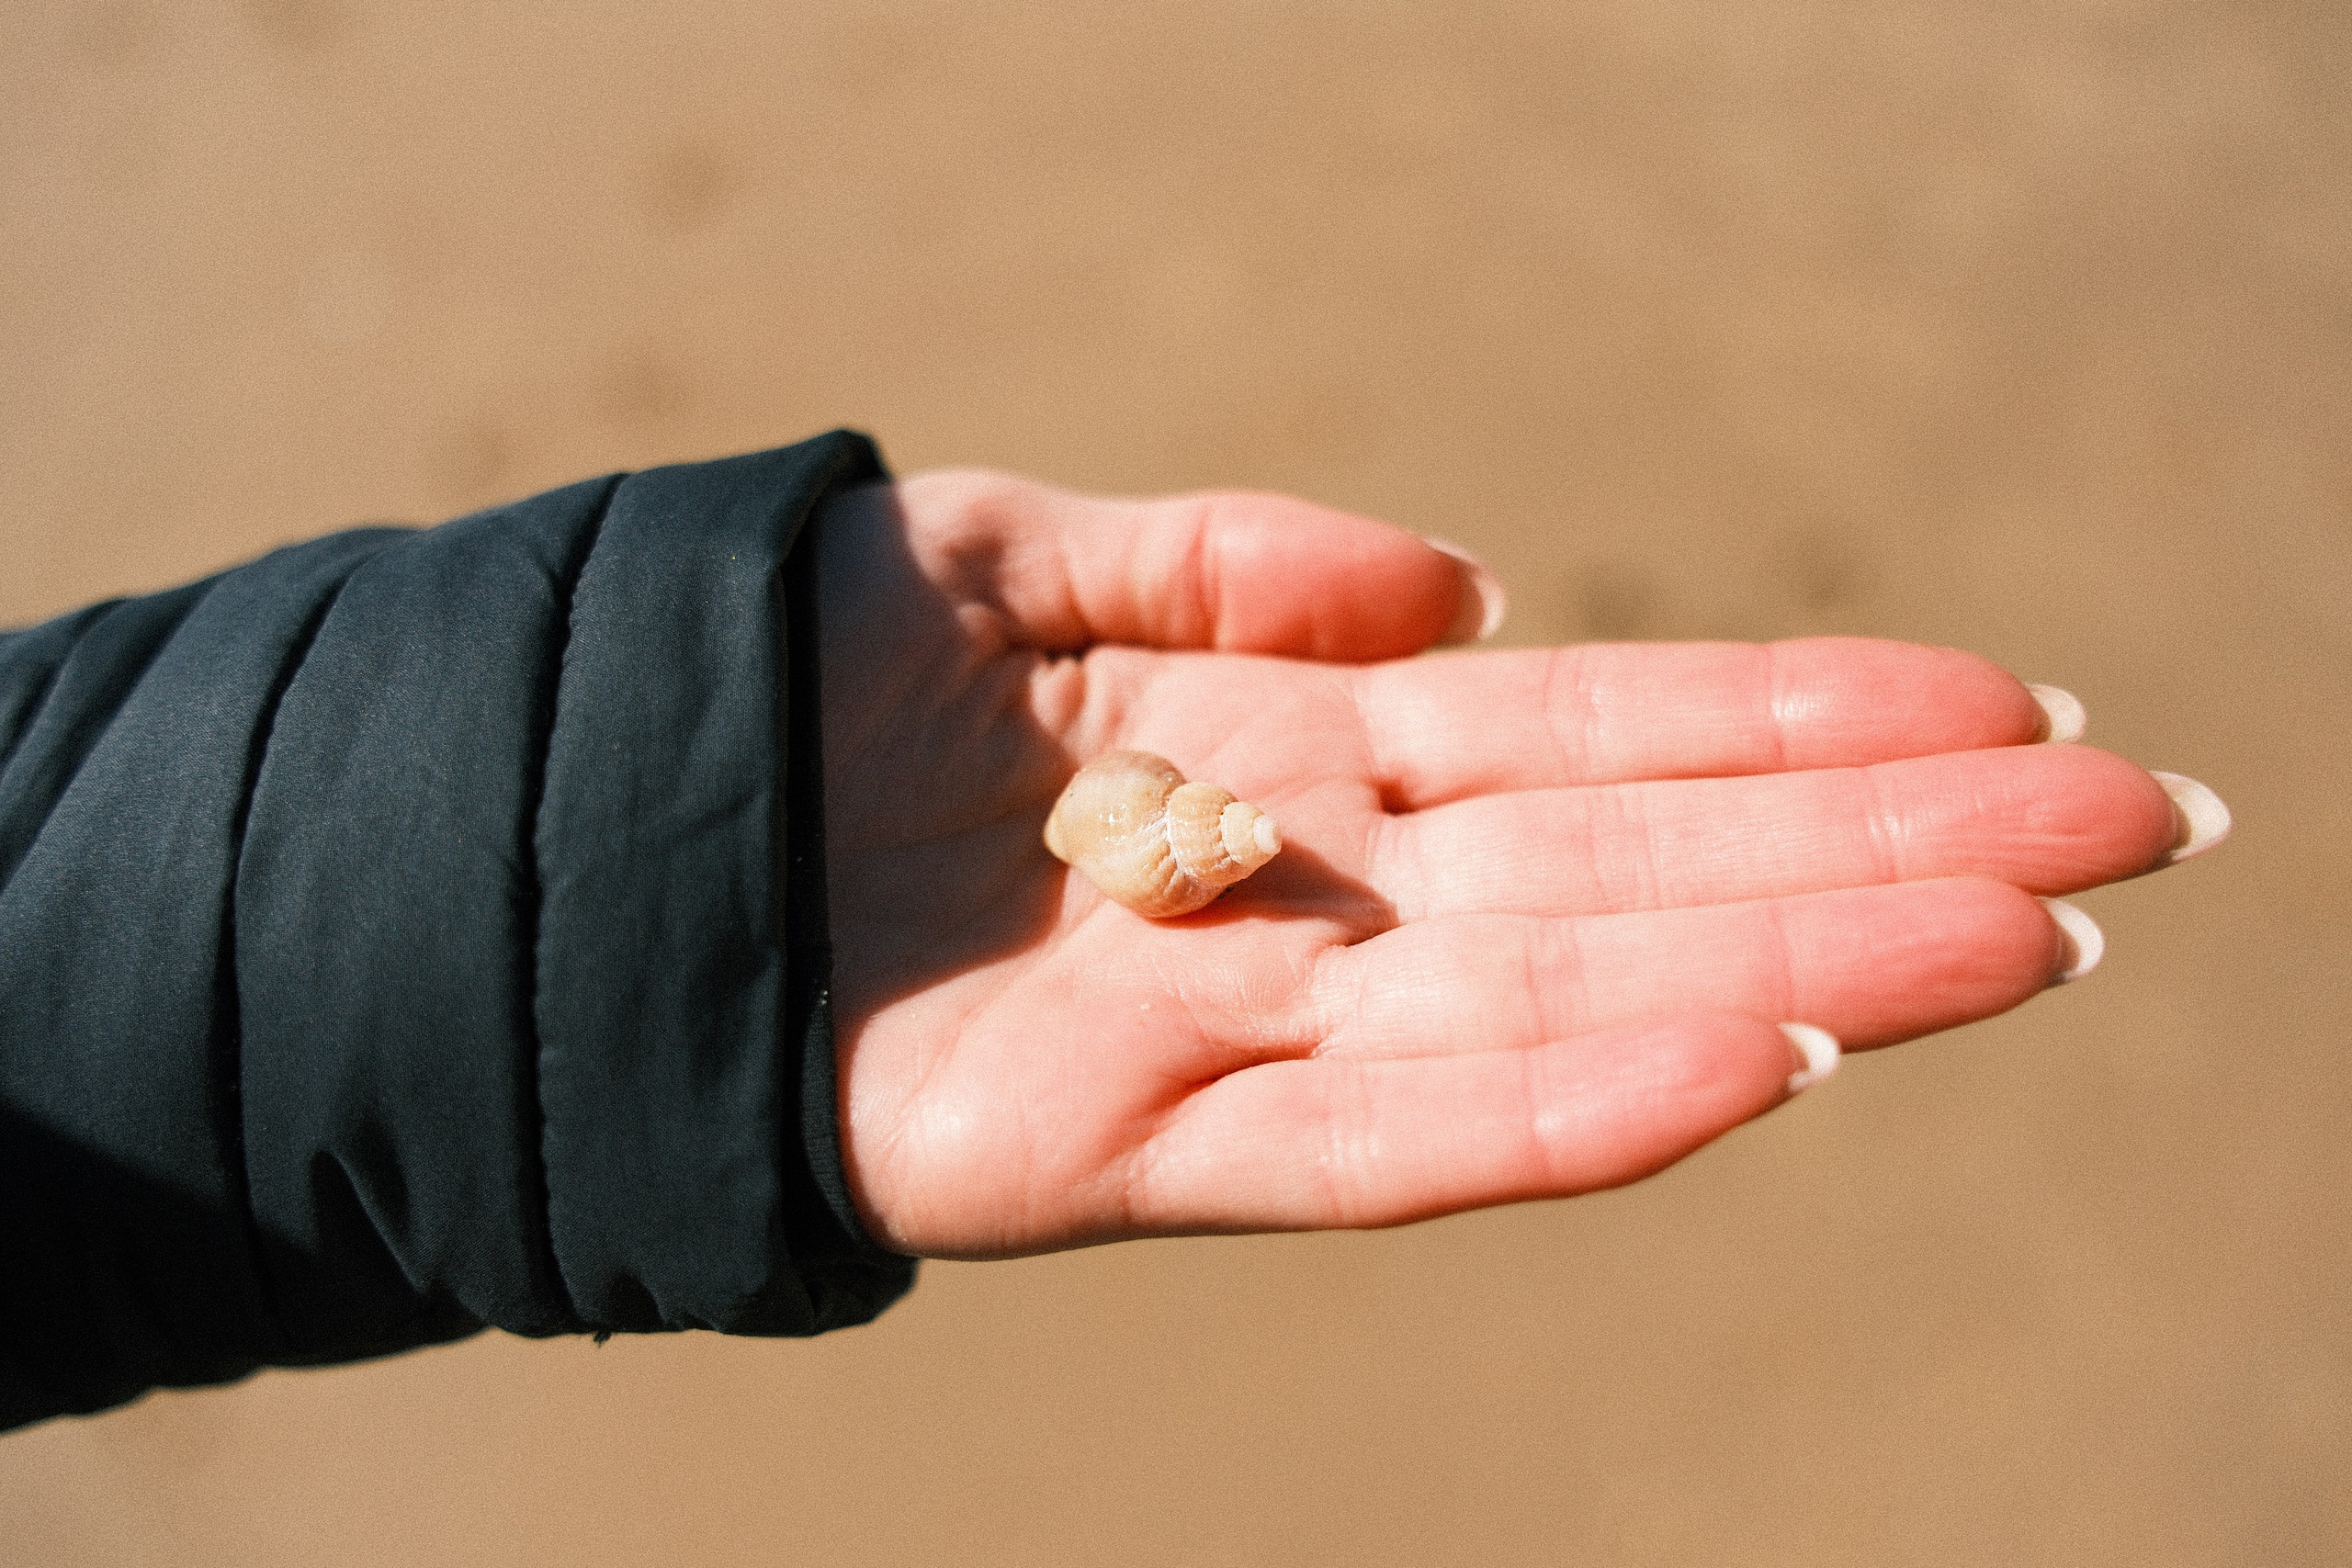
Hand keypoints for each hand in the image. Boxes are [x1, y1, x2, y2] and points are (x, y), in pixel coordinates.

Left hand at [815, 472, 2218, 1258]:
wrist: (590, 825)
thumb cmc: (794, 682)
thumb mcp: (1013, 554)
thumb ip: (1219, 556)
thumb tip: (1451, 582)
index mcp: (1299, 749)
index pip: (1603, 738)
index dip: (1799, 721)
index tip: (2000, 706)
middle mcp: (1317, 897)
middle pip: (1642, 872)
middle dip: (1881, 849)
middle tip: (2130, 832)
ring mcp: (1244, 1030)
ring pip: (1572, 1003)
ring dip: (1803, 968)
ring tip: (2022, 938)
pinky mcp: (1134, 1154)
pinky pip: (1387, 1144)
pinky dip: (1573, 1109)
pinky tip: (1759, 1058)